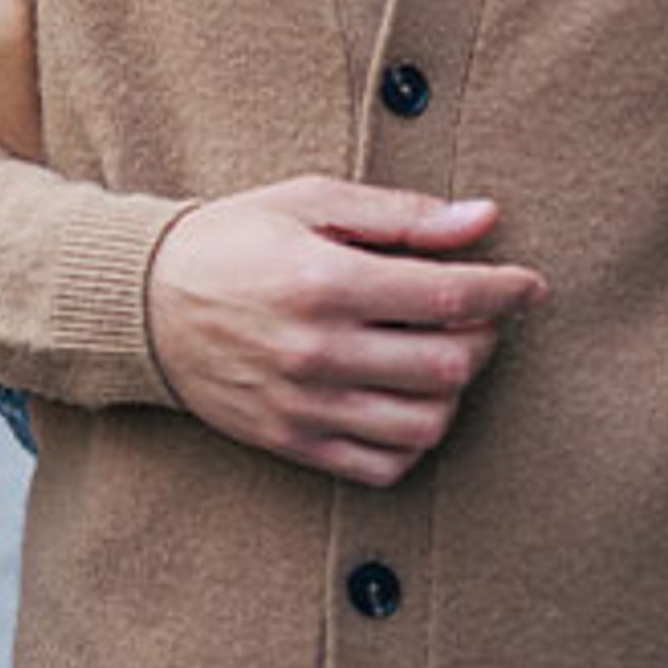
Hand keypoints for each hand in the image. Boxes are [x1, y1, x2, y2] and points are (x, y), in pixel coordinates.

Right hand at [144, 179, 546, 485]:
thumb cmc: (231, 241)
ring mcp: (305, 404)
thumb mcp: (308, 201)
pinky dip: (413, 441)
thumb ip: (400, 214)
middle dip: (484, 337)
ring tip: (439, 356)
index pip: (449, 294)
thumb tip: (485, 220)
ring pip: (425, 423)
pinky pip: (383, 466)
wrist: (140, 304)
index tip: (527, 284)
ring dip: (452, 391)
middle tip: (475, 314)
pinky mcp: (291, 442)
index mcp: (323, 281)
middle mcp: (317, 350)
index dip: (506, 289)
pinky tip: (405, 401)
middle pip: (449, 364)